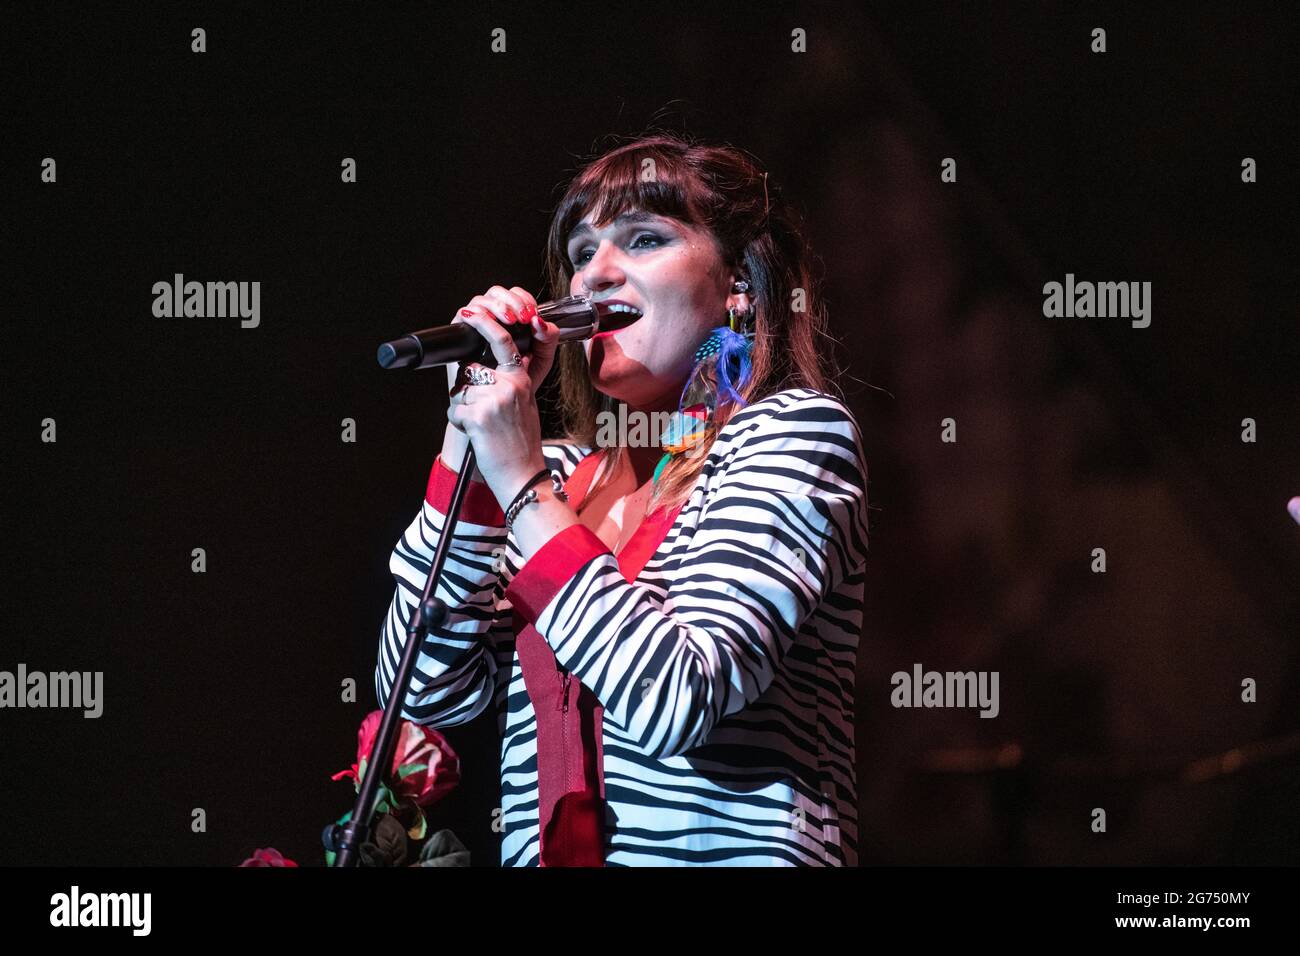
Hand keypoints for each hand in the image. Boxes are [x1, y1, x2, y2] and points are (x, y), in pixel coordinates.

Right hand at [444, 286, 559, 398]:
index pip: (516, 295)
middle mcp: (493, 317)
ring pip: (481, 300)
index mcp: (513, 318)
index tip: (531, 314)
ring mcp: (477, 324)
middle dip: (510, 301)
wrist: (503, 401)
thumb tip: (540, 321)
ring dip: (496, 305)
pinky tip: (485, 321)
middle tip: (521, 317)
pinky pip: (464, 313)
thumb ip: (548, 339)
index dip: (523, 299)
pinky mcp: (462, 333)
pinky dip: (475, 313)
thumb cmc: (521, 379)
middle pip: (496, 292)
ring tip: (509, 320)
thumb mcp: (541, 358)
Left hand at [445, 286, 560, 506]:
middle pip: (470, 369)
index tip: (470, 312)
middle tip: (485, 413)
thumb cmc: (521, 442)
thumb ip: (510, 379)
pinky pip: (455, 411)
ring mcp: (494, 399)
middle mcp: (509, 385)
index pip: (503, 341)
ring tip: (484, 426)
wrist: (523, 476)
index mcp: (521, 379)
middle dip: (467, 389)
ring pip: (460, 392)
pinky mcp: (479, 417)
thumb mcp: (524, 403)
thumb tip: (482, 363)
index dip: (485, 323)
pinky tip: (478, 434)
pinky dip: (461, 424)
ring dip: (464, 409)